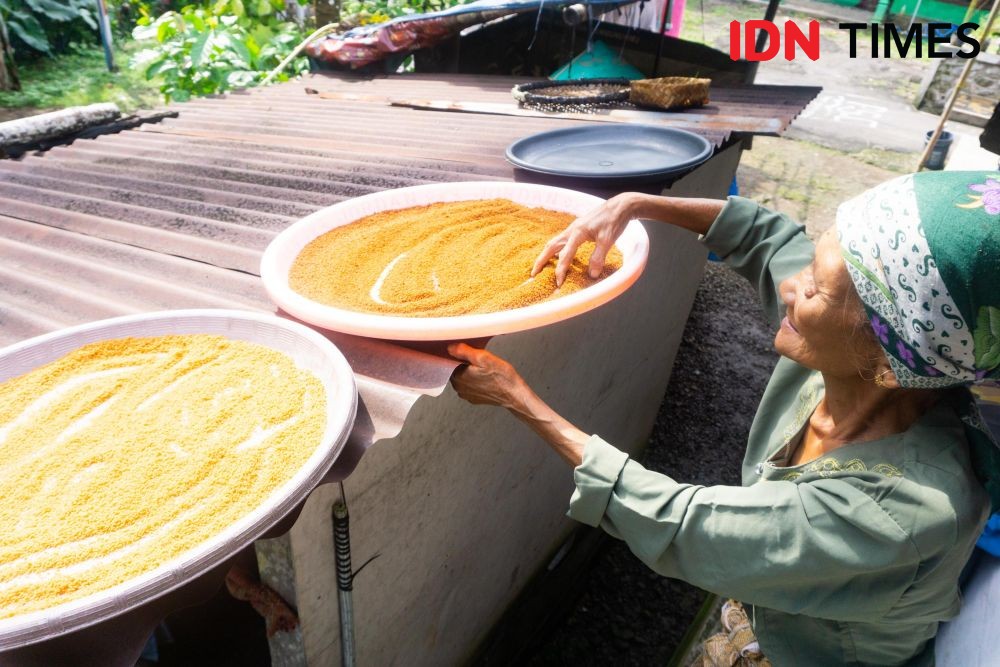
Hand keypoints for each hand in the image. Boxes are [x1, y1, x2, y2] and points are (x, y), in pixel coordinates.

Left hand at [448, 343, 589, 466]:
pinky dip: (476, 380)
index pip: (451, 361)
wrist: (515, 394)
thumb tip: (450, 348)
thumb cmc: (502, 377)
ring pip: (464, 377)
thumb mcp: (484, 358)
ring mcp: (466, 394)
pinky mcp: (474, 398)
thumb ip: (464, 351)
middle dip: (466, 363)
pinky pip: (470, 385)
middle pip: (457, 368)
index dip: (460, 354)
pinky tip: (487, 377)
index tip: (471, 352)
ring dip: (471, 371)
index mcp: (458, 377)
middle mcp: (459, 388)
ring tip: (485, 369)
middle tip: (481, 360)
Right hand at [531, 193, 636, 285]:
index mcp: (577, 233)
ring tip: (541, 266)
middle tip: (534, 273)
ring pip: (555, 243)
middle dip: (541, 260)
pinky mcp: (578, 229)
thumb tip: (591, 275)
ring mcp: (574, 228)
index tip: (558, 282)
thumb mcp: (608, 240)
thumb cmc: (614, 221)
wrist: (620, 206)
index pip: (565, 255)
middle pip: (551, 246)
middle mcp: (572, 230)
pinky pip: (562, 241)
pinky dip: (556, 250)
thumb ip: (598, 257)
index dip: (561, 270)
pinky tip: (558, 256)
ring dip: (546, 254)